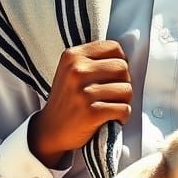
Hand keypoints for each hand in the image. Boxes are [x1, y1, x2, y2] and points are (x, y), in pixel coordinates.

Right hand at [28, 41, 131, 167]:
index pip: (114, 48)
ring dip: (124, 100)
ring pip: (126, 89)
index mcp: (73, 56)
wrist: (51, 130)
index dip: (119, 62)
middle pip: (122, 67)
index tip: (113, 75)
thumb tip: (125, 57)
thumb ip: (93, 60)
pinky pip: (124, 108)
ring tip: (112, 105)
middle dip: (123, 82)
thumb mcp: (71, 70)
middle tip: (113, 94)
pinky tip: (113, 117)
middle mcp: (77, 71)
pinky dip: (123, 115)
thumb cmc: (67, 99)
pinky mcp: (91, 112)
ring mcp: (83, 92)